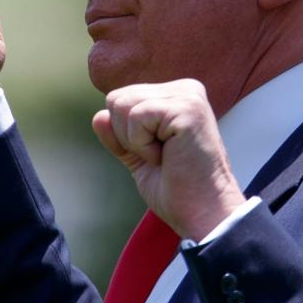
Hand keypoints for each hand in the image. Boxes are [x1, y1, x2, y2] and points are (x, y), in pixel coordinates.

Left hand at [92, 79, 245, 240]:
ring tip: (166, 156)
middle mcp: (185, 89)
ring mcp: (187, 96)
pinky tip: (169, 155)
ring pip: (122, 105)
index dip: (124, 136)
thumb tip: (99, 116)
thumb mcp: (140, 158)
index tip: (157, 155)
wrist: (203, 213)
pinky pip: (136, 117)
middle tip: (162, 157)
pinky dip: (143, 145)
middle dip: (127, 137)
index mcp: (176, 96)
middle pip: (117, 98)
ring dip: (136, 142)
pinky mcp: (186, 107)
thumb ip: (119, 136)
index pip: (121, 99)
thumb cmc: (178, 190)